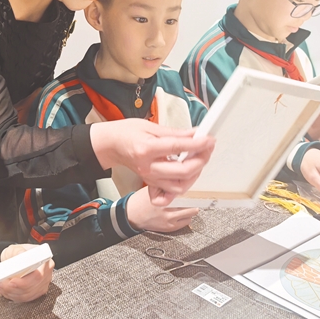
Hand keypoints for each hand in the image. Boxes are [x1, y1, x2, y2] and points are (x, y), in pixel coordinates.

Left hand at [0, 244, 54, 302]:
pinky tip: (6, 291)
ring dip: (11, 293)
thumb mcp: (15, 249)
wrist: (17, 260)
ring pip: (27, 295)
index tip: (11, 281)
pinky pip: (25, 299)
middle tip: (1, 283)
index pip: (37, 275)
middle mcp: (46, 273)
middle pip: (31, 287)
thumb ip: (17, 251)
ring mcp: (43, 284)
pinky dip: (13, 296)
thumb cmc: (18, 254)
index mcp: (44, 261)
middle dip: (13, 288)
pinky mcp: (37, 292)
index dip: (23, 282)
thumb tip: (20, 255)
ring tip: (1, 286)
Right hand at [90, 119, 214, 205]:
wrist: (111, 145)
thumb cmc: (126, 133)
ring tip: (199, 160)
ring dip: (194, 174)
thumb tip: (194, 134)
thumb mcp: (150, 126)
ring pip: (179, 186)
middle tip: (207, 149)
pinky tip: (187, 177)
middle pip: (182, 171)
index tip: (208, 139)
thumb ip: (175, 133)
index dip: (197, 144)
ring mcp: (149, 177)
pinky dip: (181, 187)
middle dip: (200, 160)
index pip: (178, 147)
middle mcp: (148, 167)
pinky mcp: (150, 183)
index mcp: (146, 149)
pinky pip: (170, 192)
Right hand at [126, 187, 198, 231]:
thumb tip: (182, 184)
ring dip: (190, 210)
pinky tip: (182, 213)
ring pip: (190, 215)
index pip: (185, 195)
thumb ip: (167, 188)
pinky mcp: (169, 228)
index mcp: (163, 198)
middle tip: (197, 198)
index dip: (192, 192)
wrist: (132, 215)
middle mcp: (167, 210)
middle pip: (190, 206)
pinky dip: (186, 218)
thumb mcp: (153, 189)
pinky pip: (185, 223)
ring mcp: (169, 221)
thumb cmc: (141, 201)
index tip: (198, 190)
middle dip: (193, 201)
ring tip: (188, 205)